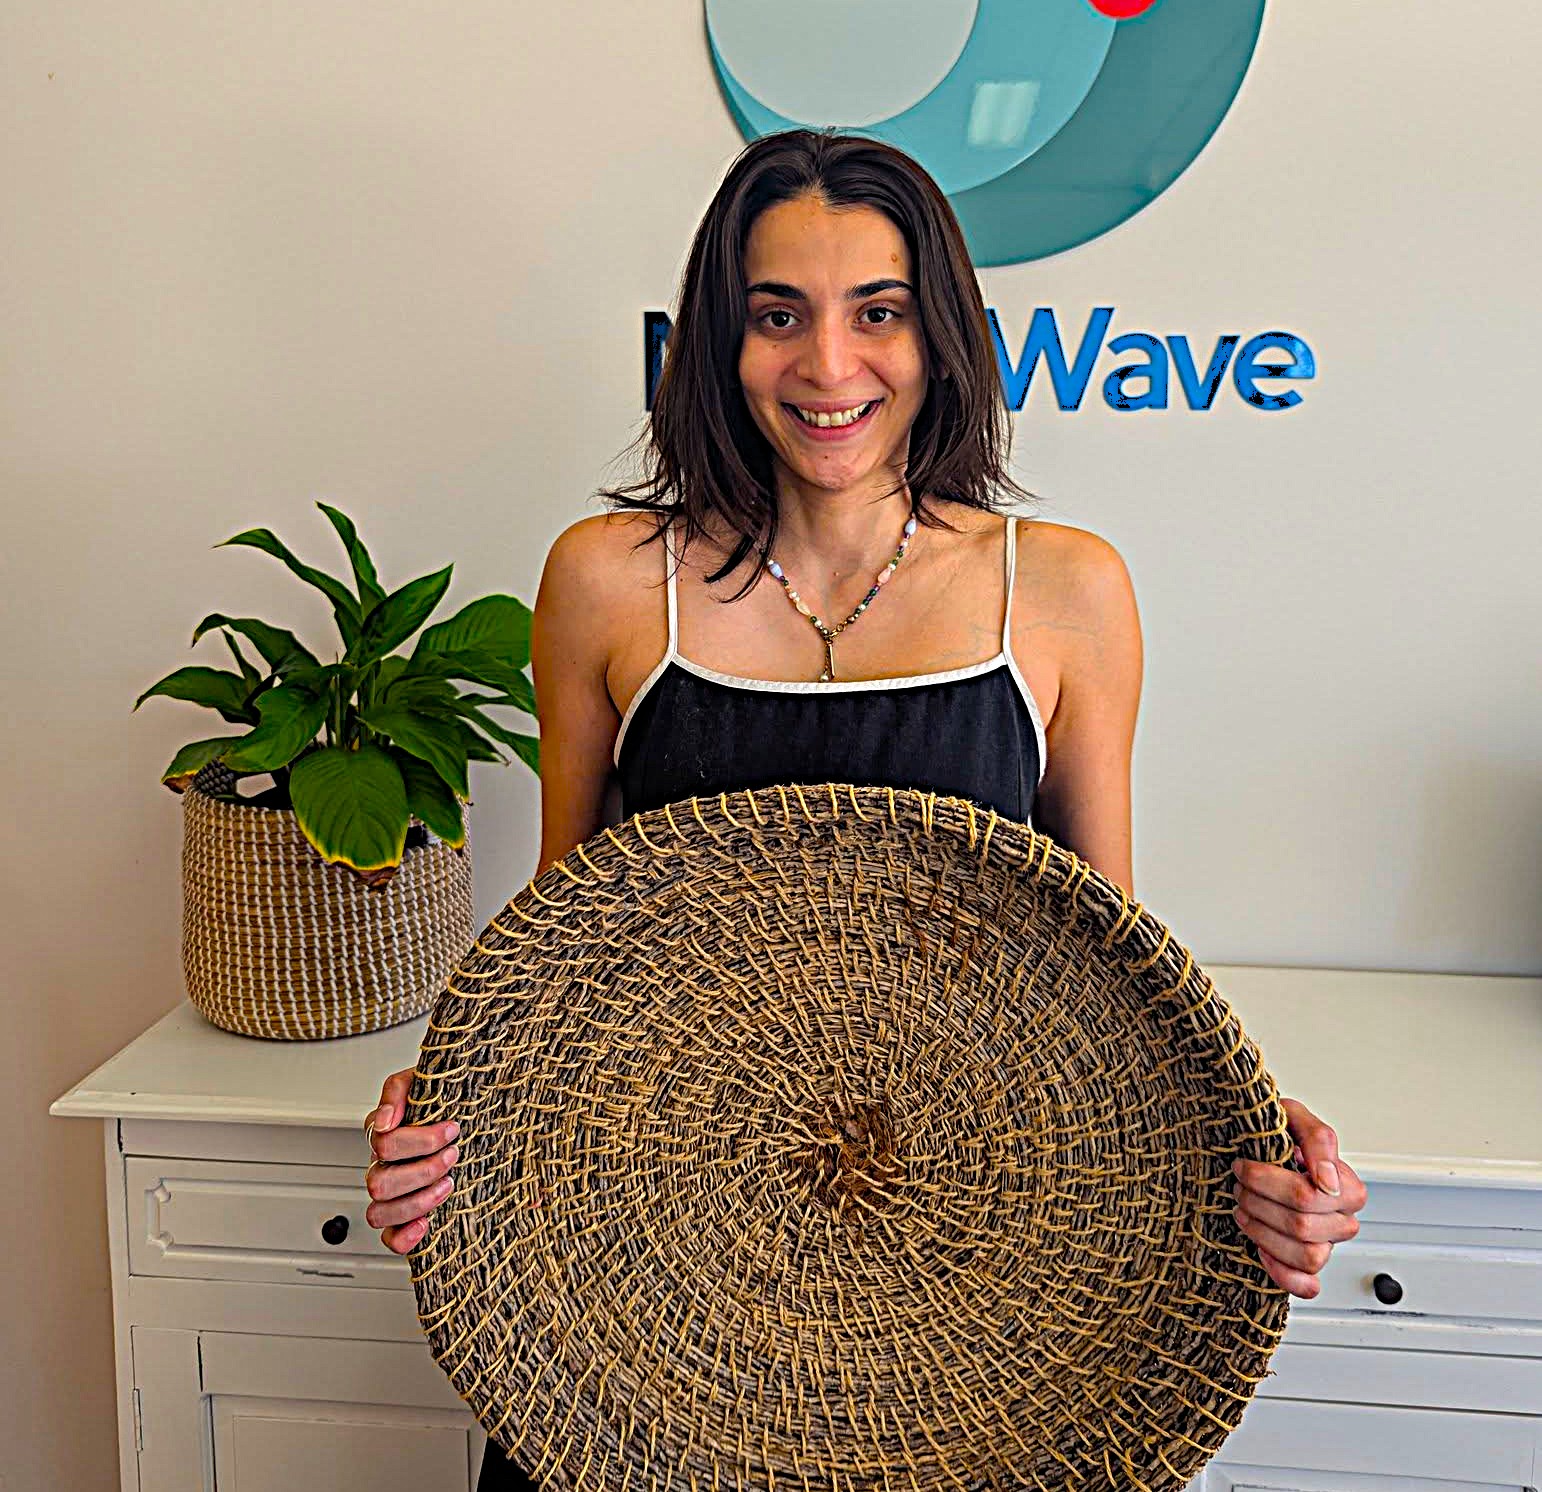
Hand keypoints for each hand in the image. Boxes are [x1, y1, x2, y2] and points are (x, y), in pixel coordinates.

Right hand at [363, 1066, 459, 1254]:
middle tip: (453, 1156)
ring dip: (417, 1201)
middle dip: (422, 1171)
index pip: (382, 1142)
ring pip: (379, 1211)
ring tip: (449, 1185)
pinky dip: (403, 1237)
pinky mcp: (405, 1215)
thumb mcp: (426, 1078)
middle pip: (379, 1182)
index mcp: (384, 1130)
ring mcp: (391, 1192)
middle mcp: (382, 1164)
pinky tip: (426, 1223)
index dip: (419, 1140)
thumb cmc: (447, 1095)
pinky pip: (389, 1237)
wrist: (472, 1108)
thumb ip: (398, 1090)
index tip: (451, 1129)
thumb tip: (384, 1120)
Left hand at [1232, 1096, 1367, 1298]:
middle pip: (1302, 1227)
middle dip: (1258, 1204)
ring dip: (1263, 1233)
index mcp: (1346, 1187)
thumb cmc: (1280, 1132)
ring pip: (1305, 1256)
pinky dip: (1283, 1274)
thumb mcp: (1296, 1117)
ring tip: (1243, 1209)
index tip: (1244, 1166)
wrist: (1260, 1145)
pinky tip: (1261, 1252)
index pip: (1309, 1197)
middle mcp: (1341, 1219)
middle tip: (1239, 1185)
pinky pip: (1307, 1285)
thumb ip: (1320, 1141)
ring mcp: (1326, 1243)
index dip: (1268, 1183)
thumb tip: (1328, 1182)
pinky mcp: (1307, 1264)